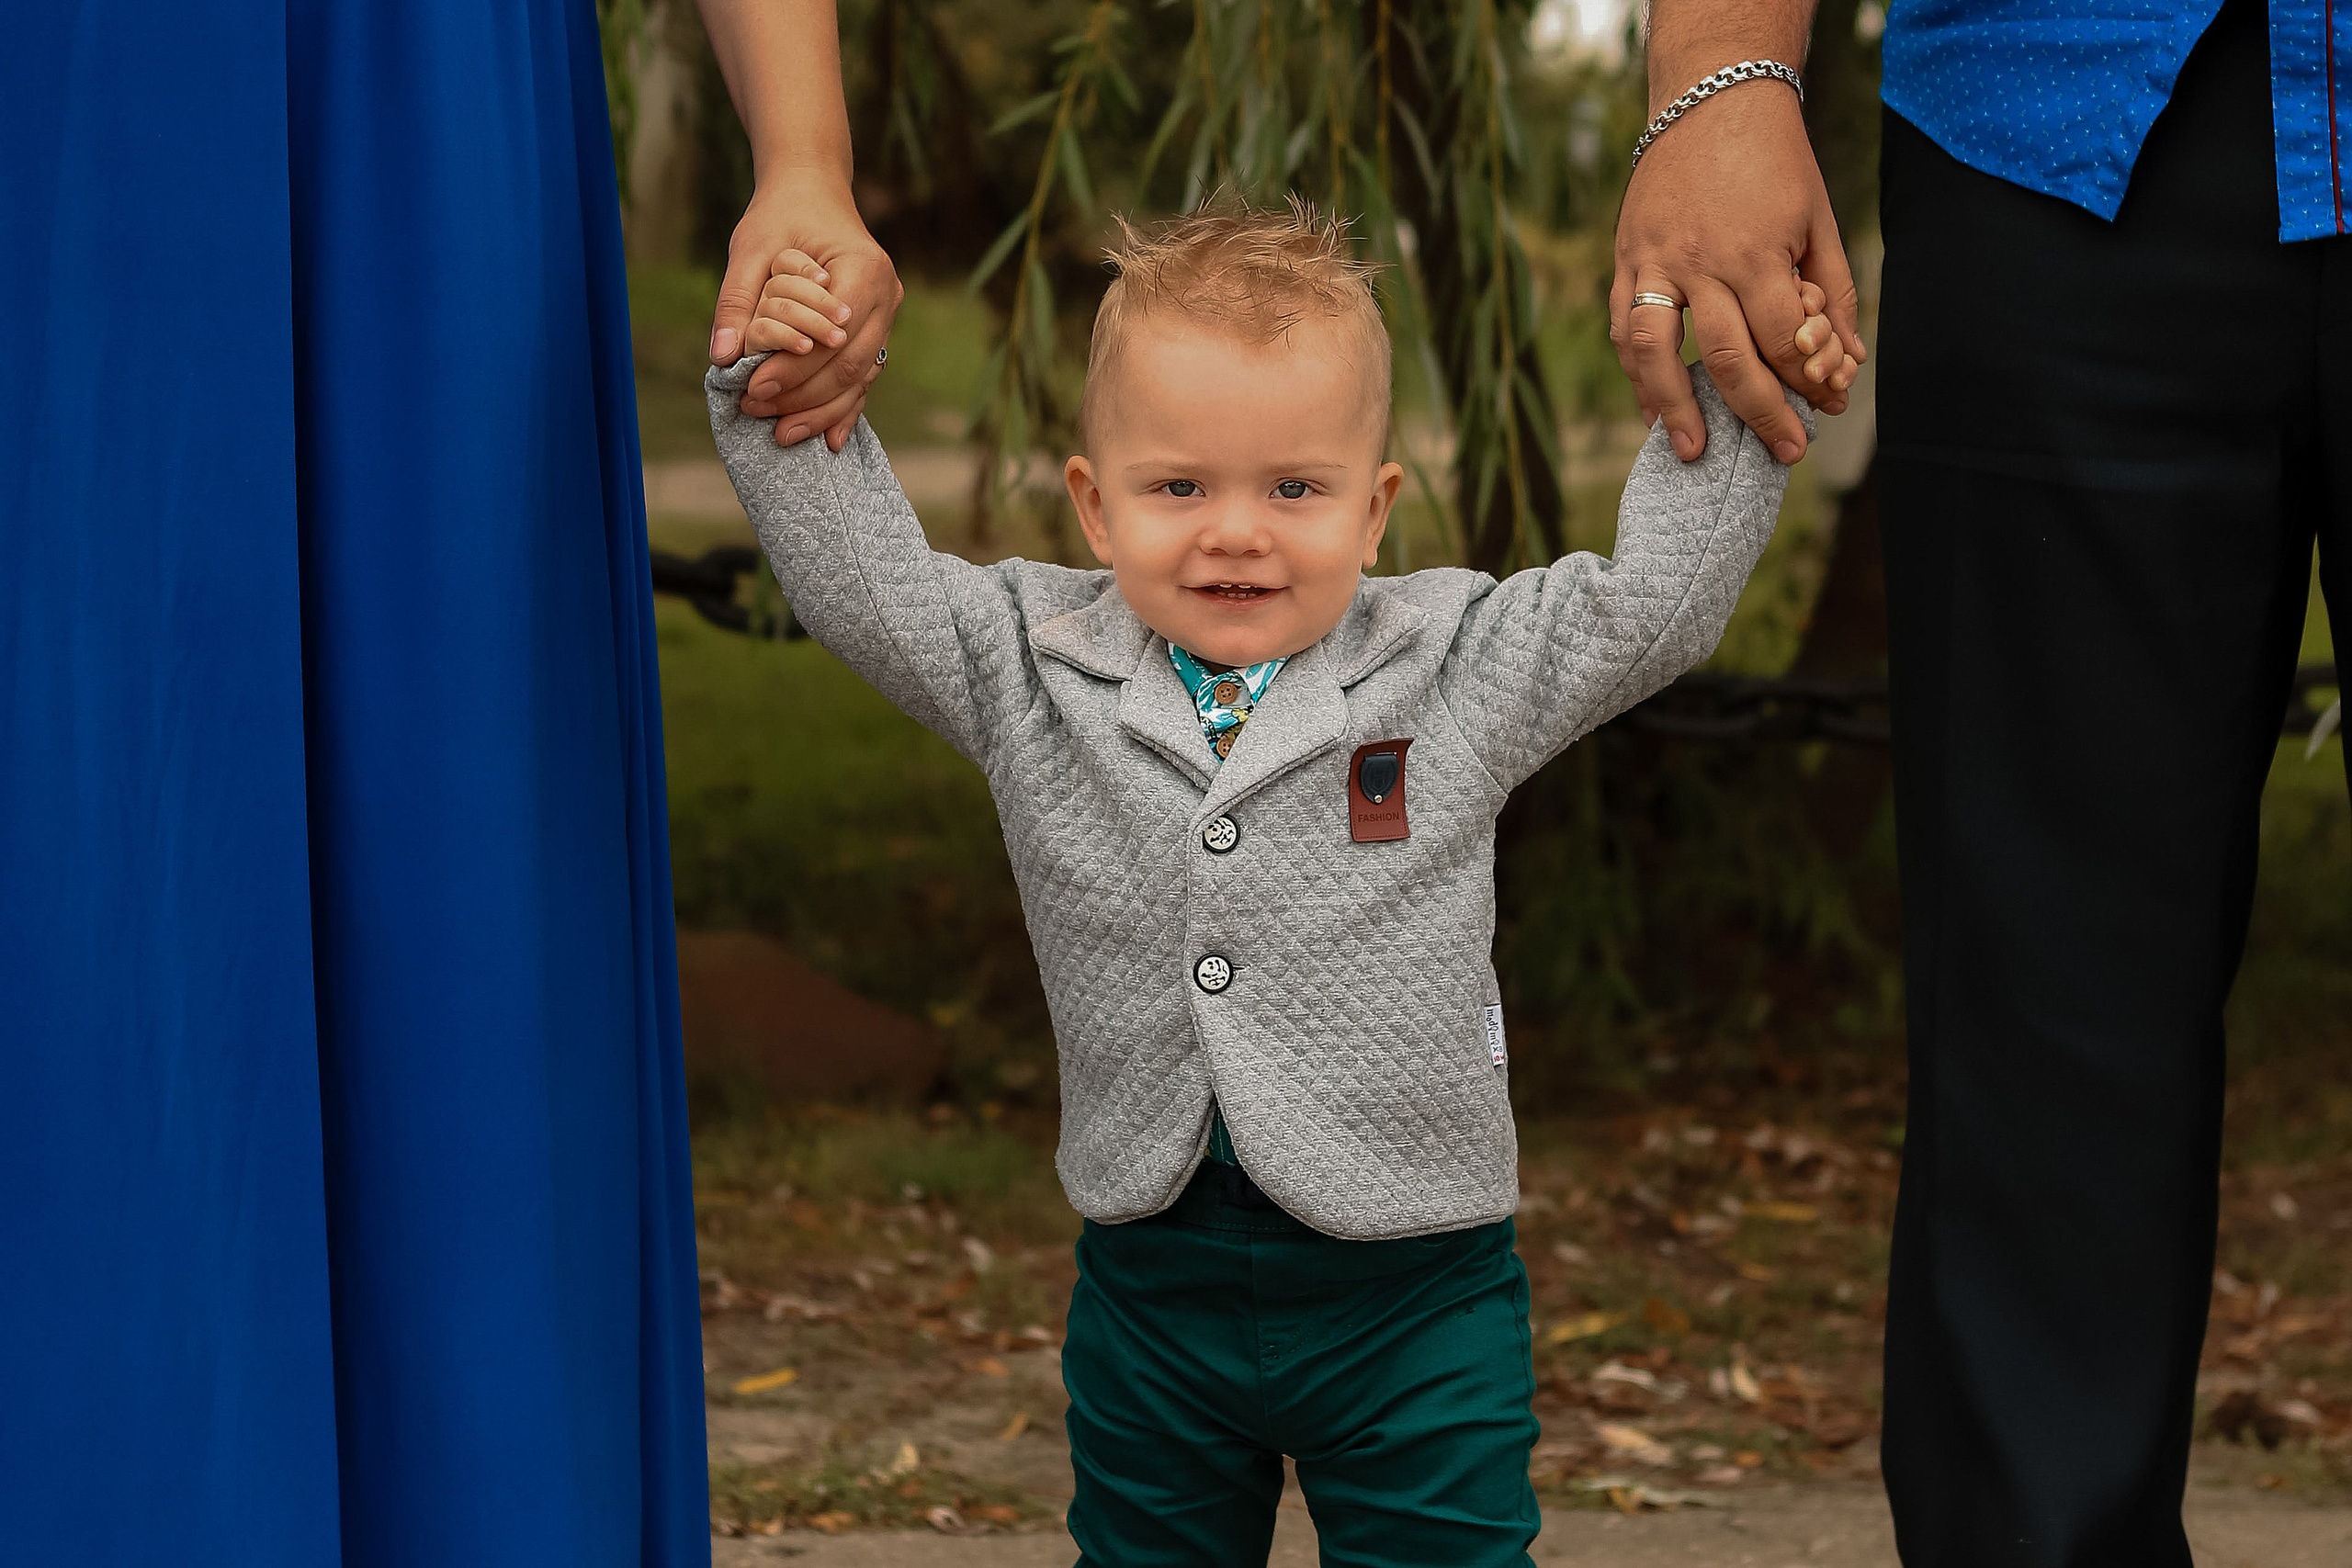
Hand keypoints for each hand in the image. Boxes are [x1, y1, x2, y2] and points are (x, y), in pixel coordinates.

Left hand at [709, 170, 904, 449]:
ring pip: (860, 379)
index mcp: (865, 270)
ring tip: (782, 434)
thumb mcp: (752, 247)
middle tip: (758, 413)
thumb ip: (738, 300)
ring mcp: (888, 317)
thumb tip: (722, 355)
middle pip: (849, 364)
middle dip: (803, 396)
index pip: (832, 335)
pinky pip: (863, 378)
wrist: (813, 194)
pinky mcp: (877, 332)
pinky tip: (825, 440)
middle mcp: (887, 296)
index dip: (794, 369)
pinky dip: (843, 408)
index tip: (753, 387)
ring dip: (821, 411)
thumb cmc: (782, 216)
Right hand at [1611, 81, 1862, 464]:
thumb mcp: (1818, 221)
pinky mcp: (1628, 259)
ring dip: (1675, 407)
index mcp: (1757, 253)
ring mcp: (1657, 263)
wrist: (1714, 102)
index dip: (1808, 382)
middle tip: (1785, 453)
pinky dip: (1637, 372)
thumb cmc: (1776, 163)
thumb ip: (1832, 291)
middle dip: (1761, 414)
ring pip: (1657, 351)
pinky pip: (1626, 327)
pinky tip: (1653, 406)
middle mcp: (1702, 263)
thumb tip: (1843, 358)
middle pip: (1729, 359)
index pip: (1784, 340)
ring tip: (1692, 451)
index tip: (1824, 410)